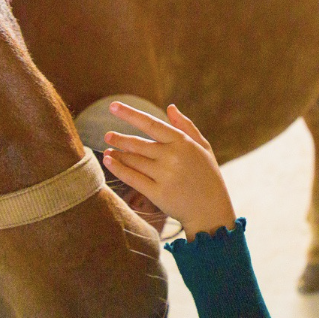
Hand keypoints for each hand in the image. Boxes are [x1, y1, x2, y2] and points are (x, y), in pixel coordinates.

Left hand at [103, 102, 235, 240]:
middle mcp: (172, 156)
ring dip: (117, 154)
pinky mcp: (157, 193)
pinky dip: (117, 168)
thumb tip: (170, 107)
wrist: (211, 211)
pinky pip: (132, 178)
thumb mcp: (203, 148)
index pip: (151, 123)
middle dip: (119, 138)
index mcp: (182, 142)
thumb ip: (186, 126)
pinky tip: (108, 161)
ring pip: (133, 160)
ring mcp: (164, 175)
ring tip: (107, 150)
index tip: (113, 106)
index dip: (130, 114)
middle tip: (108, 135)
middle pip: (137, 143)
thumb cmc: (208, 177)